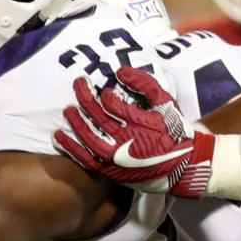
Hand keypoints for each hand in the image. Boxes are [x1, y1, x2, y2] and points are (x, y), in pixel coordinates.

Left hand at [52, 67, 215, 196]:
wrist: (182, 167)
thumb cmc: (173, 132)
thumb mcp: (166, 104)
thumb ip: (146, 85)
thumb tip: (121, 71)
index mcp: (141, 124)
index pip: (114, 106)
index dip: (106, 96)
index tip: (105, 92)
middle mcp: (126, 141)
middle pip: (98, 118)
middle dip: (85, 98)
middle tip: (79, 83)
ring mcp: (115, 157)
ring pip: (88, 137)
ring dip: (75, 122)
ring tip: (67, 109)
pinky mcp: (108, 170)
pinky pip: (84, 159)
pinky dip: (70, 147)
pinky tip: (58, 136)